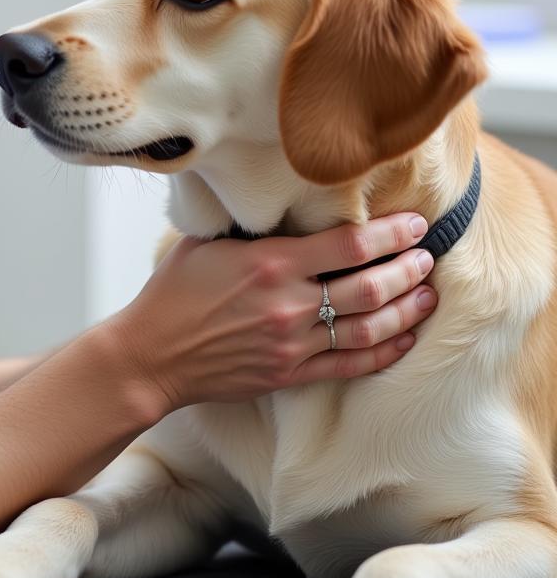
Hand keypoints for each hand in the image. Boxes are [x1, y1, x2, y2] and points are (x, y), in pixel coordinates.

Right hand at [109, 213, 435, 410]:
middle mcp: (287, 304)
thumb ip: (248, 226)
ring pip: (369, 328)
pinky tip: (404, 338)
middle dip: (408, 269)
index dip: (391, 234)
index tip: (413, 223)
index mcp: (269, 263)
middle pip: (370, 287)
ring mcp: (291, 344)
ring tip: (427, 294)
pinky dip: (384, 352)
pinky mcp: (289, 374)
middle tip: (427, 256)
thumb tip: (279, 202)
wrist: (151, 354)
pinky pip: (350, 365)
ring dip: (406, 310)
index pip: (349, 246)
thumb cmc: (172, 292)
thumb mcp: (205, 242)